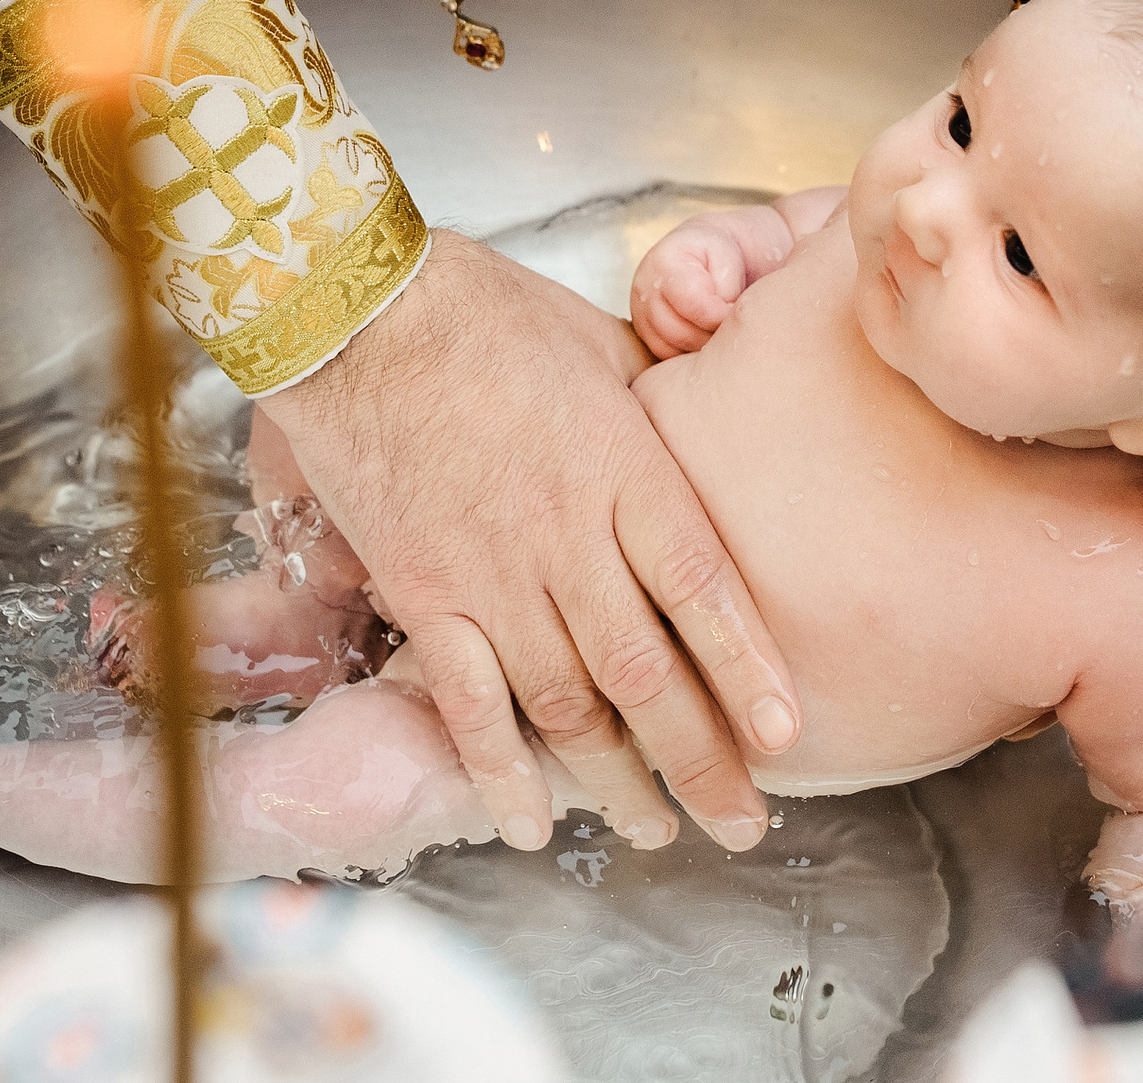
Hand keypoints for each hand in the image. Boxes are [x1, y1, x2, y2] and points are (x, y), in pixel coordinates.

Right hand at [260, 231, 799, 853]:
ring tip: (656, 830)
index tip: (785, 735)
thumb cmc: (484, 313)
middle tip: (742, 822)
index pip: (704, 589)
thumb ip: (659, 407)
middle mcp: (565, 535)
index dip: (748, 671)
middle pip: (646, 672)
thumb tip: (702, 428)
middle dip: (701, 760)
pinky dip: (501, 771)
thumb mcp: (603, 344)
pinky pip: (466, 702)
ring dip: (616, 780)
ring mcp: (489, 573)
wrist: (356, 313)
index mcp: (624, 467)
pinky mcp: (420, 591)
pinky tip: (531, 822)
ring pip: (566, 703)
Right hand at [629, 212, 757, 358]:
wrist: (701, 253)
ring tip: (719, 332)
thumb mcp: (727, 259)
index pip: (693, 305)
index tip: (736, 310)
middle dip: (711, 334)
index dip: (720, 314)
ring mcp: (640, 315)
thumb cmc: (717, 253)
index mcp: (664, 264)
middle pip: (679, 332)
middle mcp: (644, 291)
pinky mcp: (644, 335)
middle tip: (730, 326)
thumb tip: (721, 323)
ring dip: (700, 347)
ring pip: (671, 350)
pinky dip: (687, 355)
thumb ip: (726, 289)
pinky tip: (706, 340)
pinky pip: (665, 357)